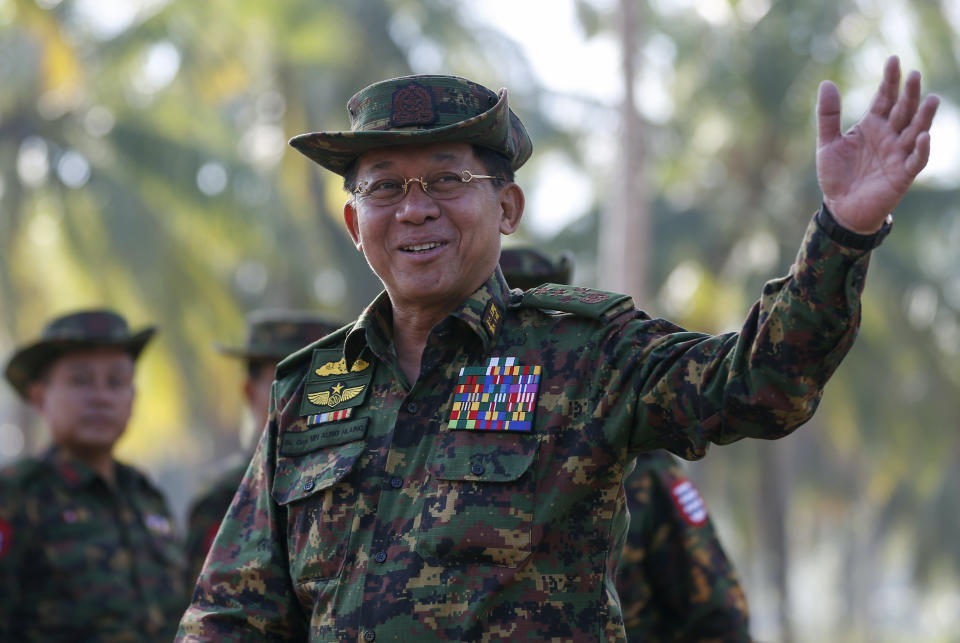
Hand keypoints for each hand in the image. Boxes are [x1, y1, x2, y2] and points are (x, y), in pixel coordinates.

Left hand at [816, 56, 939, 232]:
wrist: (840, 208)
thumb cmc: (837, 175)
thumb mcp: (827, 143)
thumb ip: (828, 115)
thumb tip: (826, 82)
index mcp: (872, 125)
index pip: (884, 98)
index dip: (890, 80)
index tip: (894, 60)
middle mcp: (889, 136)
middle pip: (903, 110)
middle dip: (909, 93)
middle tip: (913, 74)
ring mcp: (898, 154)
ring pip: (916, 131)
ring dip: (924, 116)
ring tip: (931, 99)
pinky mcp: (903, 174)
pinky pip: (916, 160)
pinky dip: (921, 149)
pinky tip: (923, 136)